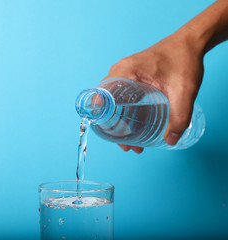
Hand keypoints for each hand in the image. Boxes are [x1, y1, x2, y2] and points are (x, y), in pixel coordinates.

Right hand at [104, 32, 203, 153]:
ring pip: (113, 99)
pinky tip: (134, 123)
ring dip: (118, 119)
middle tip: (126, 144)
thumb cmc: (185, 59)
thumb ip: (179, 117)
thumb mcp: (184, 91)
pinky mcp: (131, 73)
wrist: (191, 42)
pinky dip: (123, 109)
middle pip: (106, 101)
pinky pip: (120, 93)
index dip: (102, 117)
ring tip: (131, 139)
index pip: (101, 95)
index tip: (110, 134)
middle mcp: (120, 70)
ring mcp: (124, 71)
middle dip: (113, 125)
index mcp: (126, 71)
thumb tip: (170, 140)